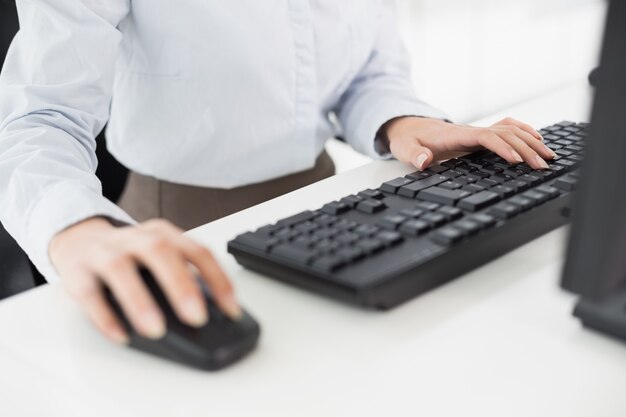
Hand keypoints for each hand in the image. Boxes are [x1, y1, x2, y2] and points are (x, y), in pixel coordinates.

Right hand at [49, 217, 240, 343]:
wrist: (79, 240)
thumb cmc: (130, 254)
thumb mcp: (161, 256)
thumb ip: (185, 276)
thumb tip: (217, 313)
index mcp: (163, 234)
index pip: (197, 251)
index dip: (217, 280)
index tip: (231, 310)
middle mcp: (135, 239)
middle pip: (160, 252)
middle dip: (181, 285)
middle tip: (197, 318)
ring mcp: (104, 252)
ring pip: (120, 269)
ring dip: (139, 301)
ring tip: (156, 330)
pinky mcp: (77, 273)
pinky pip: (89, 294)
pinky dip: (105, 316)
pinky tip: (121, 335)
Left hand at [383, 117, 556, 170]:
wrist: (409, 127)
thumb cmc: (409, 139)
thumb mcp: (405, 149)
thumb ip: (415, 155)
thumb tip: (424, 160)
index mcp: (455, 135)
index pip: (485, 137)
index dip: (501, 147)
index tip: (515, 160)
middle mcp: (471, 130)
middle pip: (504, 134)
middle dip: (525, 149)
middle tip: (541, 166)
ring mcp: (477, 131)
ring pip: (510, 131)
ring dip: (531, 141)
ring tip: (549, 156)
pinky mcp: (480, 134)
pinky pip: (507, 128)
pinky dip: (524, 131)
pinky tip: (538, 139)